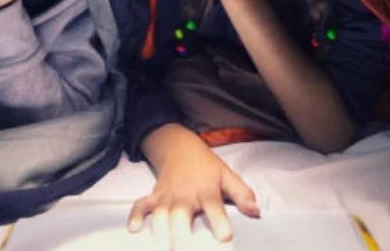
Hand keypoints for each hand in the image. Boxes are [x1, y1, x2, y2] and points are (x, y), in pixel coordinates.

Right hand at [128, 125, 259, 250]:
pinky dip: (135, 216)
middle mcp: (185, 194)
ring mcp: (167, 195)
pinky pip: (141, 205)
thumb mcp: (227, 176)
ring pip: (160, 214)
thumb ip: (241, 194)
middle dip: (181, 234)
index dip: (220, 222)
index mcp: (206, 189)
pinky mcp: (154, 196)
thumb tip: (256, 211)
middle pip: (181, 215)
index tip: (225, 237)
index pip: (214, 206)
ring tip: (162, 248)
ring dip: (159, 231)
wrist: (180, 148)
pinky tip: (134, 230)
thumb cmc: (206, 168)